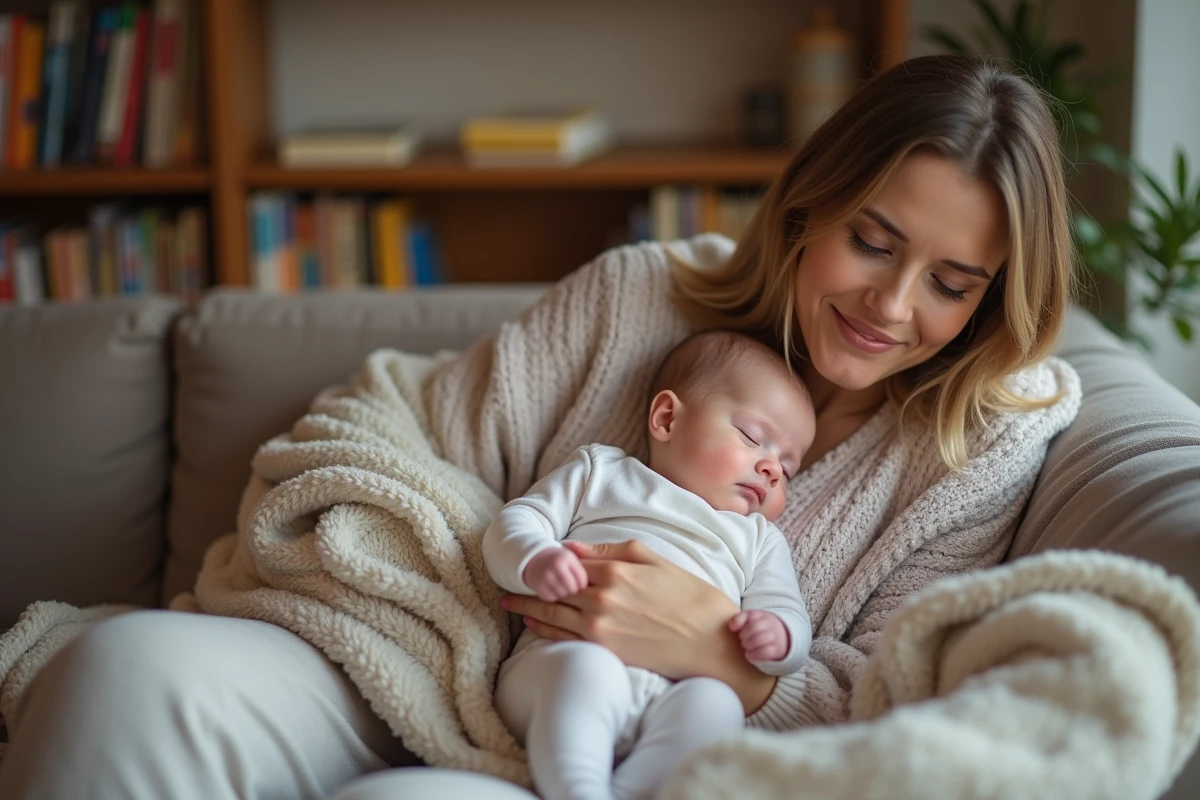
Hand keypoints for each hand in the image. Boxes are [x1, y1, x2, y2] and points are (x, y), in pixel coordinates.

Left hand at [500, 539, 774, 713]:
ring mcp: (600, 626)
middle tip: (507, 581)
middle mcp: (602, 597)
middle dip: (530, 583)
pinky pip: (563, 636)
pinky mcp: (604, 650)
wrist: (713, 644)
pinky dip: (543, 628)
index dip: (552, 560)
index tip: (536, 558)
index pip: (572, 562)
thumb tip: (573, 548)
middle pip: (555, 587)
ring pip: (552, 612)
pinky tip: (531, 622)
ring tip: (508, 602)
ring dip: (527, 606)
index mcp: (616, 570)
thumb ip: (612, 551)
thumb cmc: (690, 597)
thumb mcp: (655, 560)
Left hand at [728, 610, 789, 662]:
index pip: (749, 615)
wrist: (781, 635)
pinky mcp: (776, 650)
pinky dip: (754, 655)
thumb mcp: (749, 619)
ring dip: (749, 645)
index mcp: (760, 615)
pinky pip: (765, 652)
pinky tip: (749, 655)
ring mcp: (774, 637)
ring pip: (760, 639)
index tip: (734, 630)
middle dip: (744, 636)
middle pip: (754, 627)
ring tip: (746, 647)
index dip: (738, 623)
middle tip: (742, 640)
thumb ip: (738, 619)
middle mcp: (769, 624)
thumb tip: (731, 627)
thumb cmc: (759, 627)